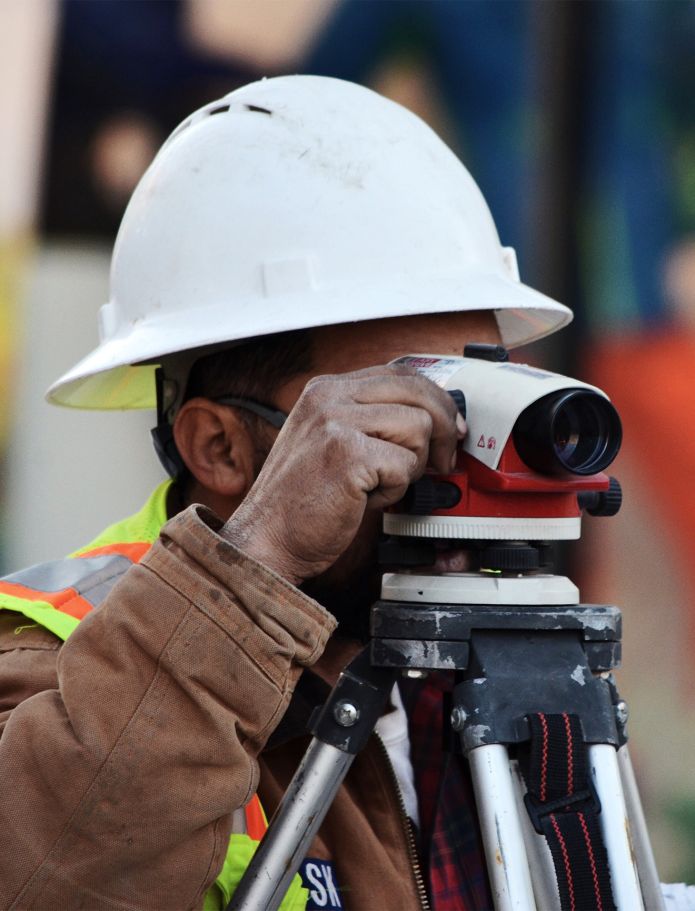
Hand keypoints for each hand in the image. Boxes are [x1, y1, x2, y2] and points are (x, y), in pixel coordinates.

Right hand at [222, 364, 465, 584]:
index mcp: (325, 389)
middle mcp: (328, 397)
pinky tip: (366, 498)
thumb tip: (432, 419)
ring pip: (418, 428)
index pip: (400, 374)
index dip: (435, 401)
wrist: (267, 538)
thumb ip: (370, 421)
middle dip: (444, 429)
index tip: (451, 428)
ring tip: (379, 484)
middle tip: (444, 460)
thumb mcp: (330, 442)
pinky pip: (404, 464)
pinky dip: (394, 489)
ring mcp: (335, 422)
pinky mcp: (347, 454)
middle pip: (418, 392)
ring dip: (411, 465)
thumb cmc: (300, 501)